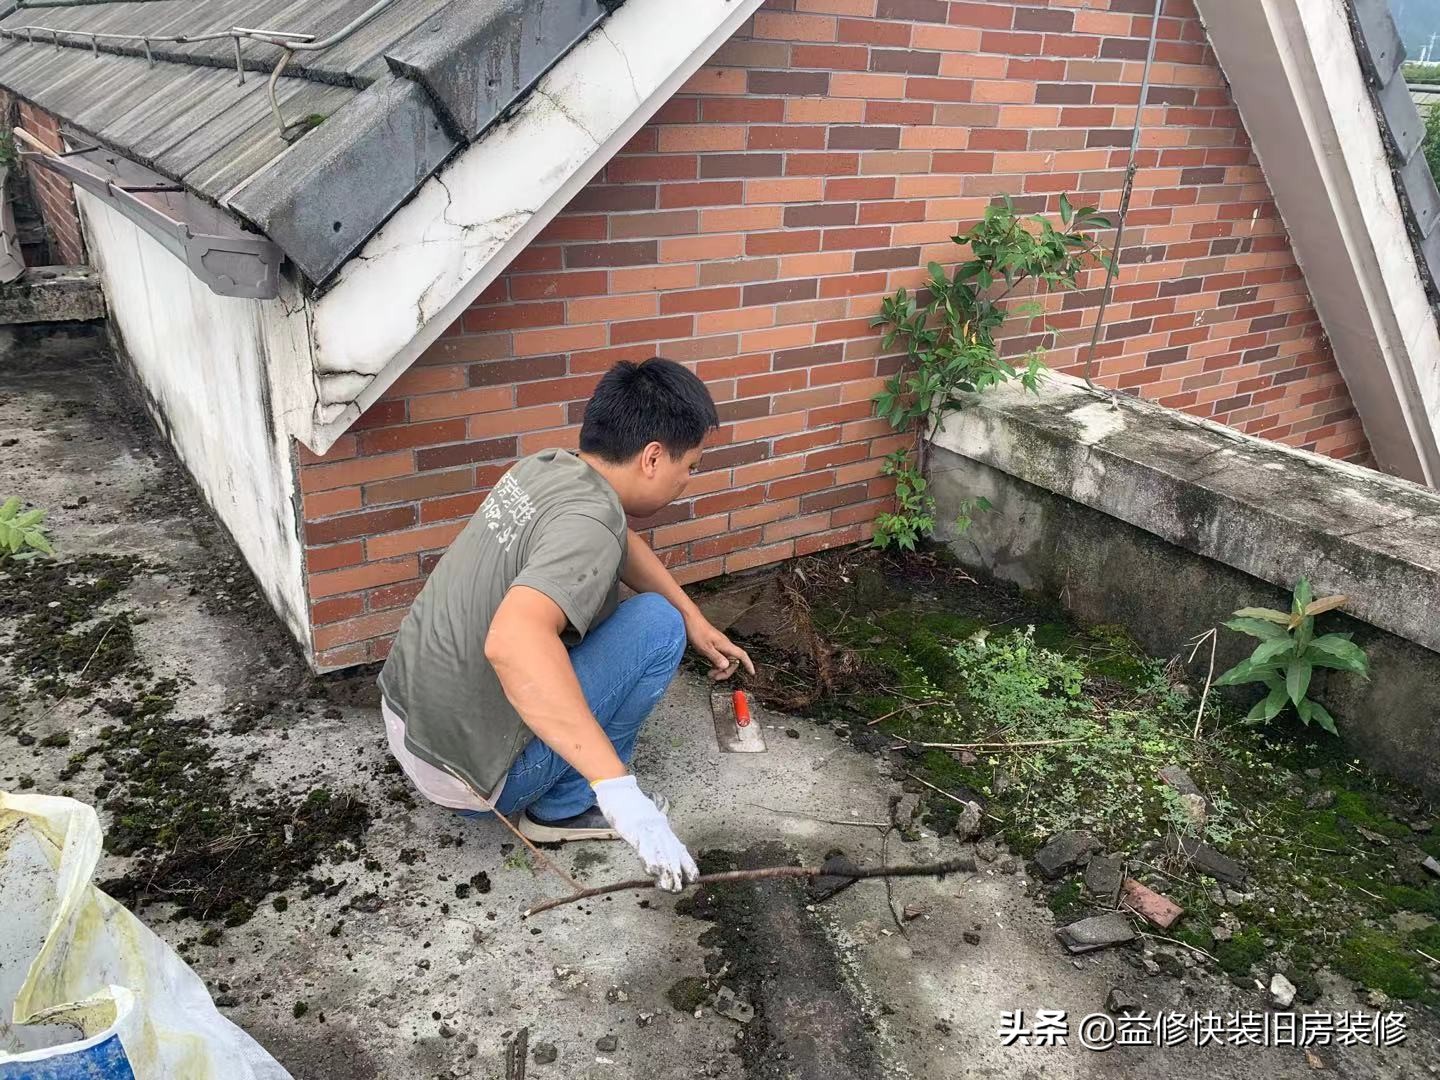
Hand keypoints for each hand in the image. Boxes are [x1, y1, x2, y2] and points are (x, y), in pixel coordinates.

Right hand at [592, 776, 698, 891]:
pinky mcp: (634, 828)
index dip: (688, 865)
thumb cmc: (632, 808)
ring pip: (662, 851)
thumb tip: (660, 853)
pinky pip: (644, 845)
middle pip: (673, 853)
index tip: (693, 880)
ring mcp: (648, 828)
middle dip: (678, 874)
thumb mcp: (648, 823)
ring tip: (670, 887)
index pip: (680, 849)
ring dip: (667, 871)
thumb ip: (655, 837)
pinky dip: (649, 859)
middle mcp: (660, 829)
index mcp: (663, 829)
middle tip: (679, 890)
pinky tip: (652, 871)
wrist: (619, 790)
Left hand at [684, 614, 755, 681]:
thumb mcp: (706, 648)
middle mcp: (725, 645)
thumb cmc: (697, 630)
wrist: (691, 620)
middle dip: (726, 671)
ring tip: (710, 673)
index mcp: (725, 645)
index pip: (742, 655)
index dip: (748, 664)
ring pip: (726, 660)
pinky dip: (716, 664)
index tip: (752, 672)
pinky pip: (720, 657)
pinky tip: (710, 666)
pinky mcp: (714, 645)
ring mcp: (720, 645)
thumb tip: (725, 666)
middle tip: (715, 677)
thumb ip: (716, 658)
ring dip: (720, 669)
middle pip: (733, 661)